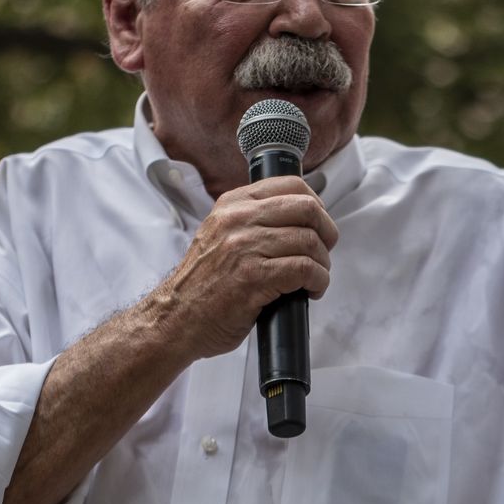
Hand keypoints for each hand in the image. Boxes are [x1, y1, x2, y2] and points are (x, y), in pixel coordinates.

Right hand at [150, 176, 338, 359]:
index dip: (316, 205)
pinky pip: (304, 269)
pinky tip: (311, 291)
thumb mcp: (220, 233)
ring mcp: (245, 247)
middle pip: (307, 209)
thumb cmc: (204, 282)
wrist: (177, 318)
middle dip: (326, 233)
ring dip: (322, 264)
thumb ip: (252, 219)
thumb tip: (301, 214)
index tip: (319, 225)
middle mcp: (238, 220)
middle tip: (324, 252)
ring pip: (309, 241)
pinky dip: (318, 281)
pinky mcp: (253, 277)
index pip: (291, 185)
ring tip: (314, 278)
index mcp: (232, 204)